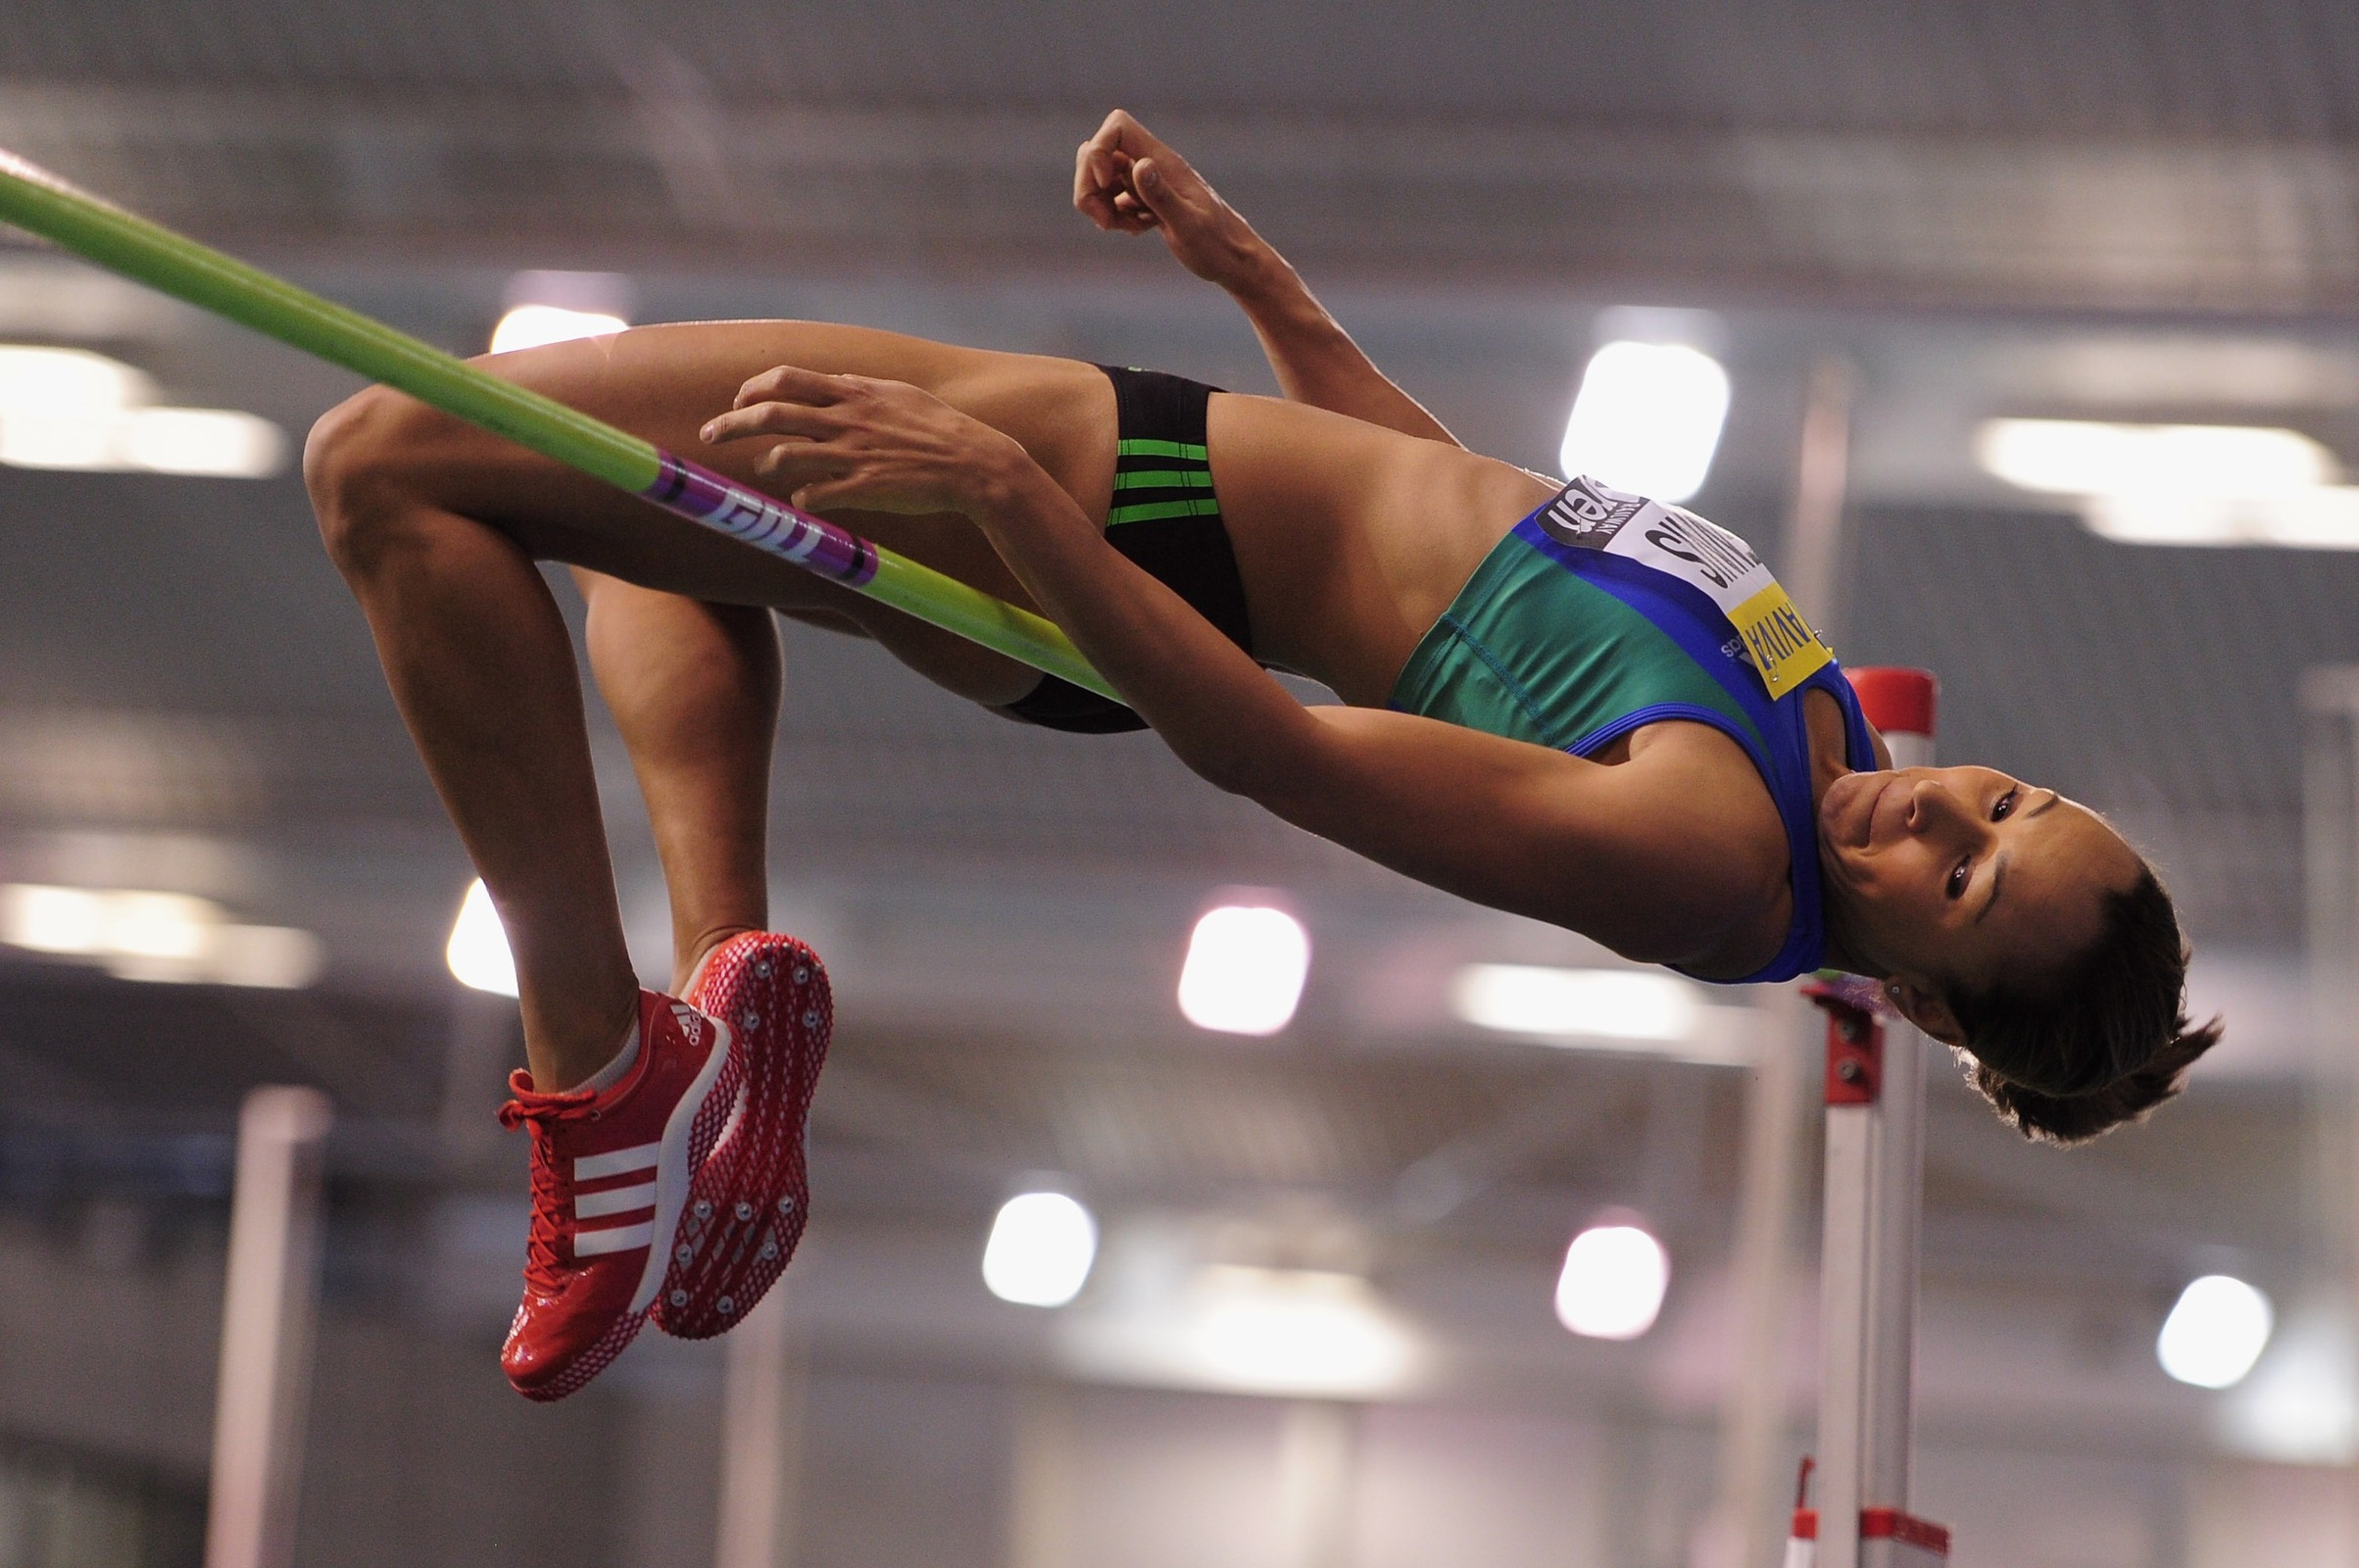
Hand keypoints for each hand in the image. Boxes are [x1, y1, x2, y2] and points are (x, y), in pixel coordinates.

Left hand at [699, 365, 1025, 515]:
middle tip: (708, 435)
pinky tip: (802, 501)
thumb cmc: (938, 427)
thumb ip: (859, 389)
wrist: (973, 462)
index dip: (752, 388)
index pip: (785, 379)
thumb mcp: (897, 394)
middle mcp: (846, 419)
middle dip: (730, 424)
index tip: (738, 400)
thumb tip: (831, 384)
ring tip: (761, 470)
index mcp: (853, 392)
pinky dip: (800, 499)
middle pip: (770, 414)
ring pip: (784, 456)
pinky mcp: (863, 489)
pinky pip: (815, 495)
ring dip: (763, 464)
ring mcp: (853, 455)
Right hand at [1073, 109, 1269, 289]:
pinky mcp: (1147, 199)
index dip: (1099, 150)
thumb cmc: (1217, 246)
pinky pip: (1115, 197)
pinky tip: (1140, 229)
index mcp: (1163, 162)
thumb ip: (1161, 196)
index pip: (1118, 126)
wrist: (1235, 260)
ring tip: (1129, 228)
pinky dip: (1115, 214)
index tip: (1105, 185)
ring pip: (1103, 177)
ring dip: (1101, 204)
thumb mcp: (1189, 225)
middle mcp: (1154, 165)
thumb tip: (1139, 165)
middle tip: (1105, 221)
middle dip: (1089, 185)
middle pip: (1099, 151)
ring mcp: (1149, 181)